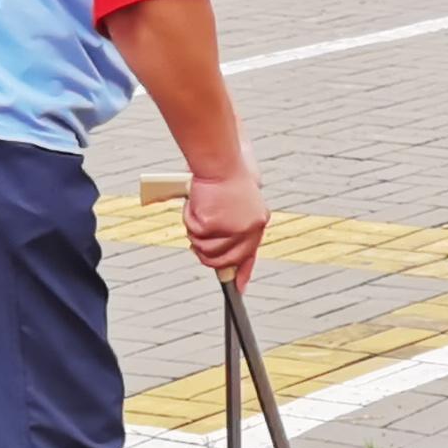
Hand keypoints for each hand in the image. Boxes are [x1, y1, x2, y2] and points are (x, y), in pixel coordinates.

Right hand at [181, 161, 269, 282]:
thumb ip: (234, 222)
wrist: (222, 159)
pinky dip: (189, 217)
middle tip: (198, 241)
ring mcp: (231, 229)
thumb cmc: (228, 172)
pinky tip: (197, 202)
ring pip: (204, 248)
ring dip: (196, 233)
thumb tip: (219, 246)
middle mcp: (248, 229)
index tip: (237, 288)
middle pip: (222, 259)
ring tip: (200, 210)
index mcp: (258, 222)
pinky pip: (193, 230)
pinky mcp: (213, 224)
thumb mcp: (238, 200)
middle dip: (206, 254)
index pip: (250, 255)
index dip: (243, 273)